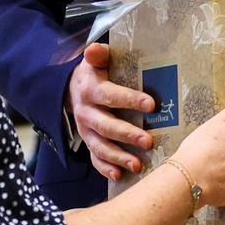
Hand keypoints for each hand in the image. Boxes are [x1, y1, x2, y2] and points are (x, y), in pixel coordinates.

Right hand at [66, 43, 154, 180]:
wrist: (72, 89)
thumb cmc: (94, 73)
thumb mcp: (95, 61)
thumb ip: (98, 54)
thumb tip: (94, 48)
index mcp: (90, 90)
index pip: (110, 96)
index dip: (130, 100)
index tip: (151, 105)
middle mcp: (86, 113)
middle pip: (106, 126)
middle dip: (127, 135)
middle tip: (148, 141)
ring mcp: (86, 130)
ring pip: (100, 146)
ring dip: (118, 156)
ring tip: (138, 165)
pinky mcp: (87, 142)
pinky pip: (94, 159)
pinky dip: (105, 169)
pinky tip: (120, 175)